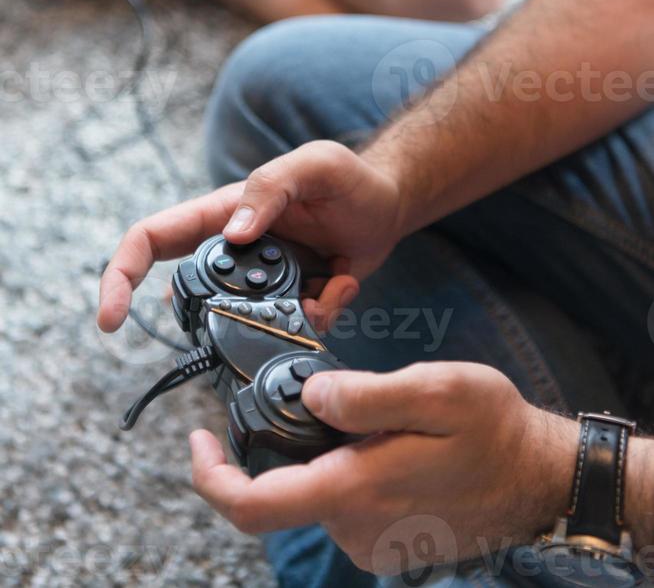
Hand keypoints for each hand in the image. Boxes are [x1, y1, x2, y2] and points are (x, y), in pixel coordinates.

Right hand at [98, 141, 403, 332]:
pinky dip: (323, 313)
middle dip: (221, 315)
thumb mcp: (313, 165)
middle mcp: (232, 254)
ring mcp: (260, 284)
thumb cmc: (348, 178)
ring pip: (246, 324)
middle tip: (274, 302)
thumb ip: (271, 187)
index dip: (120, 276)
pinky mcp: (292, 306)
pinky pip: (294, 329)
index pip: (151, 240)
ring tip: (326, 285)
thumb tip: (233, 233)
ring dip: (285, 319)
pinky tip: (344, 280)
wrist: (389, 204)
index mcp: (220, 215)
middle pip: (193, 298)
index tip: (110, 319)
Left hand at [190, 362, 577, 575]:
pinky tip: (385, 440)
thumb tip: (311, 395)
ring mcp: (371, 540)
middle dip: (281, 442)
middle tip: (312, 394)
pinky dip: (347, 467)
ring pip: (316, 490)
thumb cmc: (494, 430)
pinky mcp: (388, 539)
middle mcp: (355, 527)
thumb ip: (368, 395)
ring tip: (368, 413)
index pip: (253, 505)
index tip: (197, 437)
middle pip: (282, 489)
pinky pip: (345, 500)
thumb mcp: (437, 392)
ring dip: (322, 453)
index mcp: (355, 490)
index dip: (210, 476)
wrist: (540, 480)